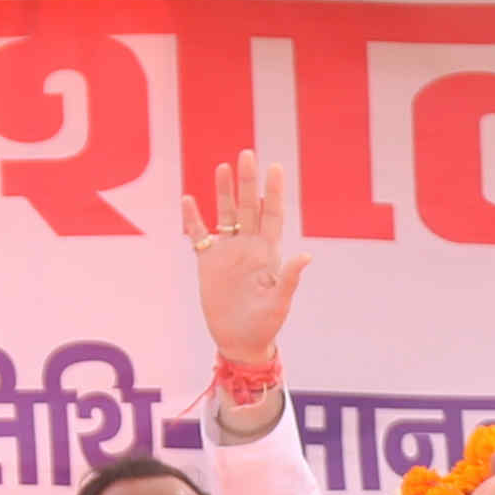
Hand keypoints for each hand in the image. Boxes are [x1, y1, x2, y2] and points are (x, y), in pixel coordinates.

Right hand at [181, 149, 306, 378]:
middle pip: (247, 206)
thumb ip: (289, 278)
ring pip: (225, 214)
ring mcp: (228, 252)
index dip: (273, 192)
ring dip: (224, 192)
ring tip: (223, 167)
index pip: (271, 214)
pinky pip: (199, 235)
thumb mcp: (279, 302)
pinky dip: (193, 219)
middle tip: (247, 154)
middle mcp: (248, 246)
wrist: (240, 340)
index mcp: (268, 252)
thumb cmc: (266, 324)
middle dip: (247, 181)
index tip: (275, 167)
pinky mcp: (208, 263)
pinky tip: (188, 200)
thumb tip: (306, 256)